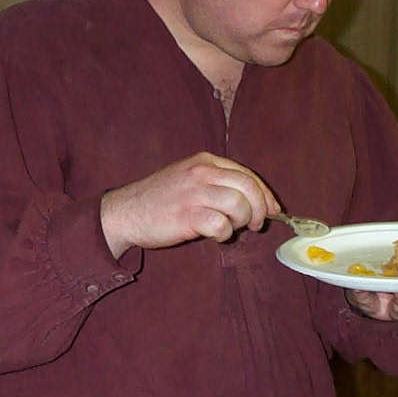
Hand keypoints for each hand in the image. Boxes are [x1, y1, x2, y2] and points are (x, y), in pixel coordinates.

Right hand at [99, 152, 280, 257]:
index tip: (272, 210)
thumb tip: (255, 201)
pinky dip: (224, 234)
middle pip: (249, 187)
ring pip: (240, 205)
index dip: (264, 194)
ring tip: (229, 228)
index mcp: (205, 161)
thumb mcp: (188, 178)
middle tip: (255, 225)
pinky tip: (214, 235)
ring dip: (242, 222)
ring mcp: (194, 193)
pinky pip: (222, 225)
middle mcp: (202, 172)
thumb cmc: (159, 199)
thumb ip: (217, 183)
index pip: (247, 174)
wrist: (125, 212)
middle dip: (260, 209)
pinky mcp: (187, 216)